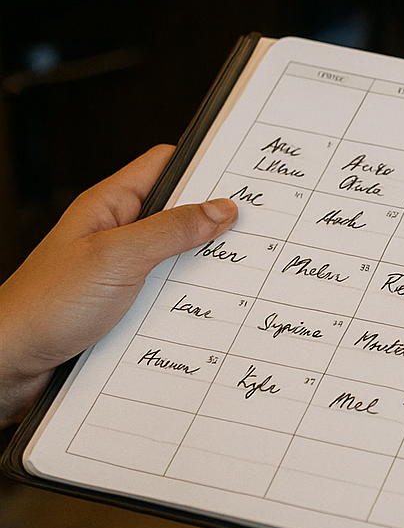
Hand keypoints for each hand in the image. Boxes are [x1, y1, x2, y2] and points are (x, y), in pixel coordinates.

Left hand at [0, 146, 236, 425]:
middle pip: (177, 213)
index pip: (165, 164)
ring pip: (175, 257)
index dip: (205, 163)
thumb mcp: (118, 258)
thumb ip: (171, 230)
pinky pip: (165, 293)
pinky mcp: (121, 305)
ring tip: (237, 271)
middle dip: (214, 219)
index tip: (246, 171)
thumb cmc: (44, 306)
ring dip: (202, 266)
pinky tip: (206, 310)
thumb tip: (221, 209)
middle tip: (255, 225)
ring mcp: (118, 270)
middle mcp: (115, 234)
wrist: (7, 364)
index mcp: (109, 206)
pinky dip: (187, 299)